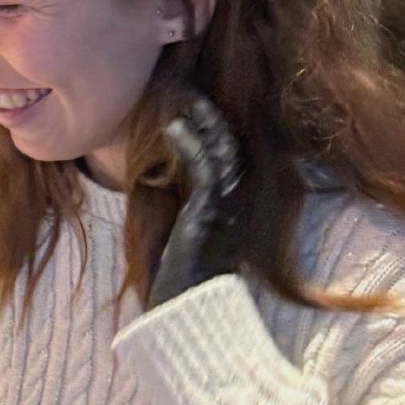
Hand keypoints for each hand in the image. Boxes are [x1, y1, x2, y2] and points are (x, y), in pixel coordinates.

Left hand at [150, 94, 250, 306]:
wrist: (186, 312)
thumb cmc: (181, 277)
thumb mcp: (188, 232)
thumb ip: (189, 207)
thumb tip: (165, 180)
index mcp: (236, 208)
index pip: (235, 158)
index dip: (220, 129)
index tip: (199, 106)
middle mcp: (239, 204)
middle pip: (235, 147)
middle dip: (215, 117)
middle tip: (192, 92)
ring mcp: (228, 208)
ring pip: (225, 151)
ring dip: (205, 122)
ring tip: (185, 100)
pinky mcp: (209, 213)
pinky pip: (205, 168)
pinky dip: (190, 143)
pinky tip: (174, 126)